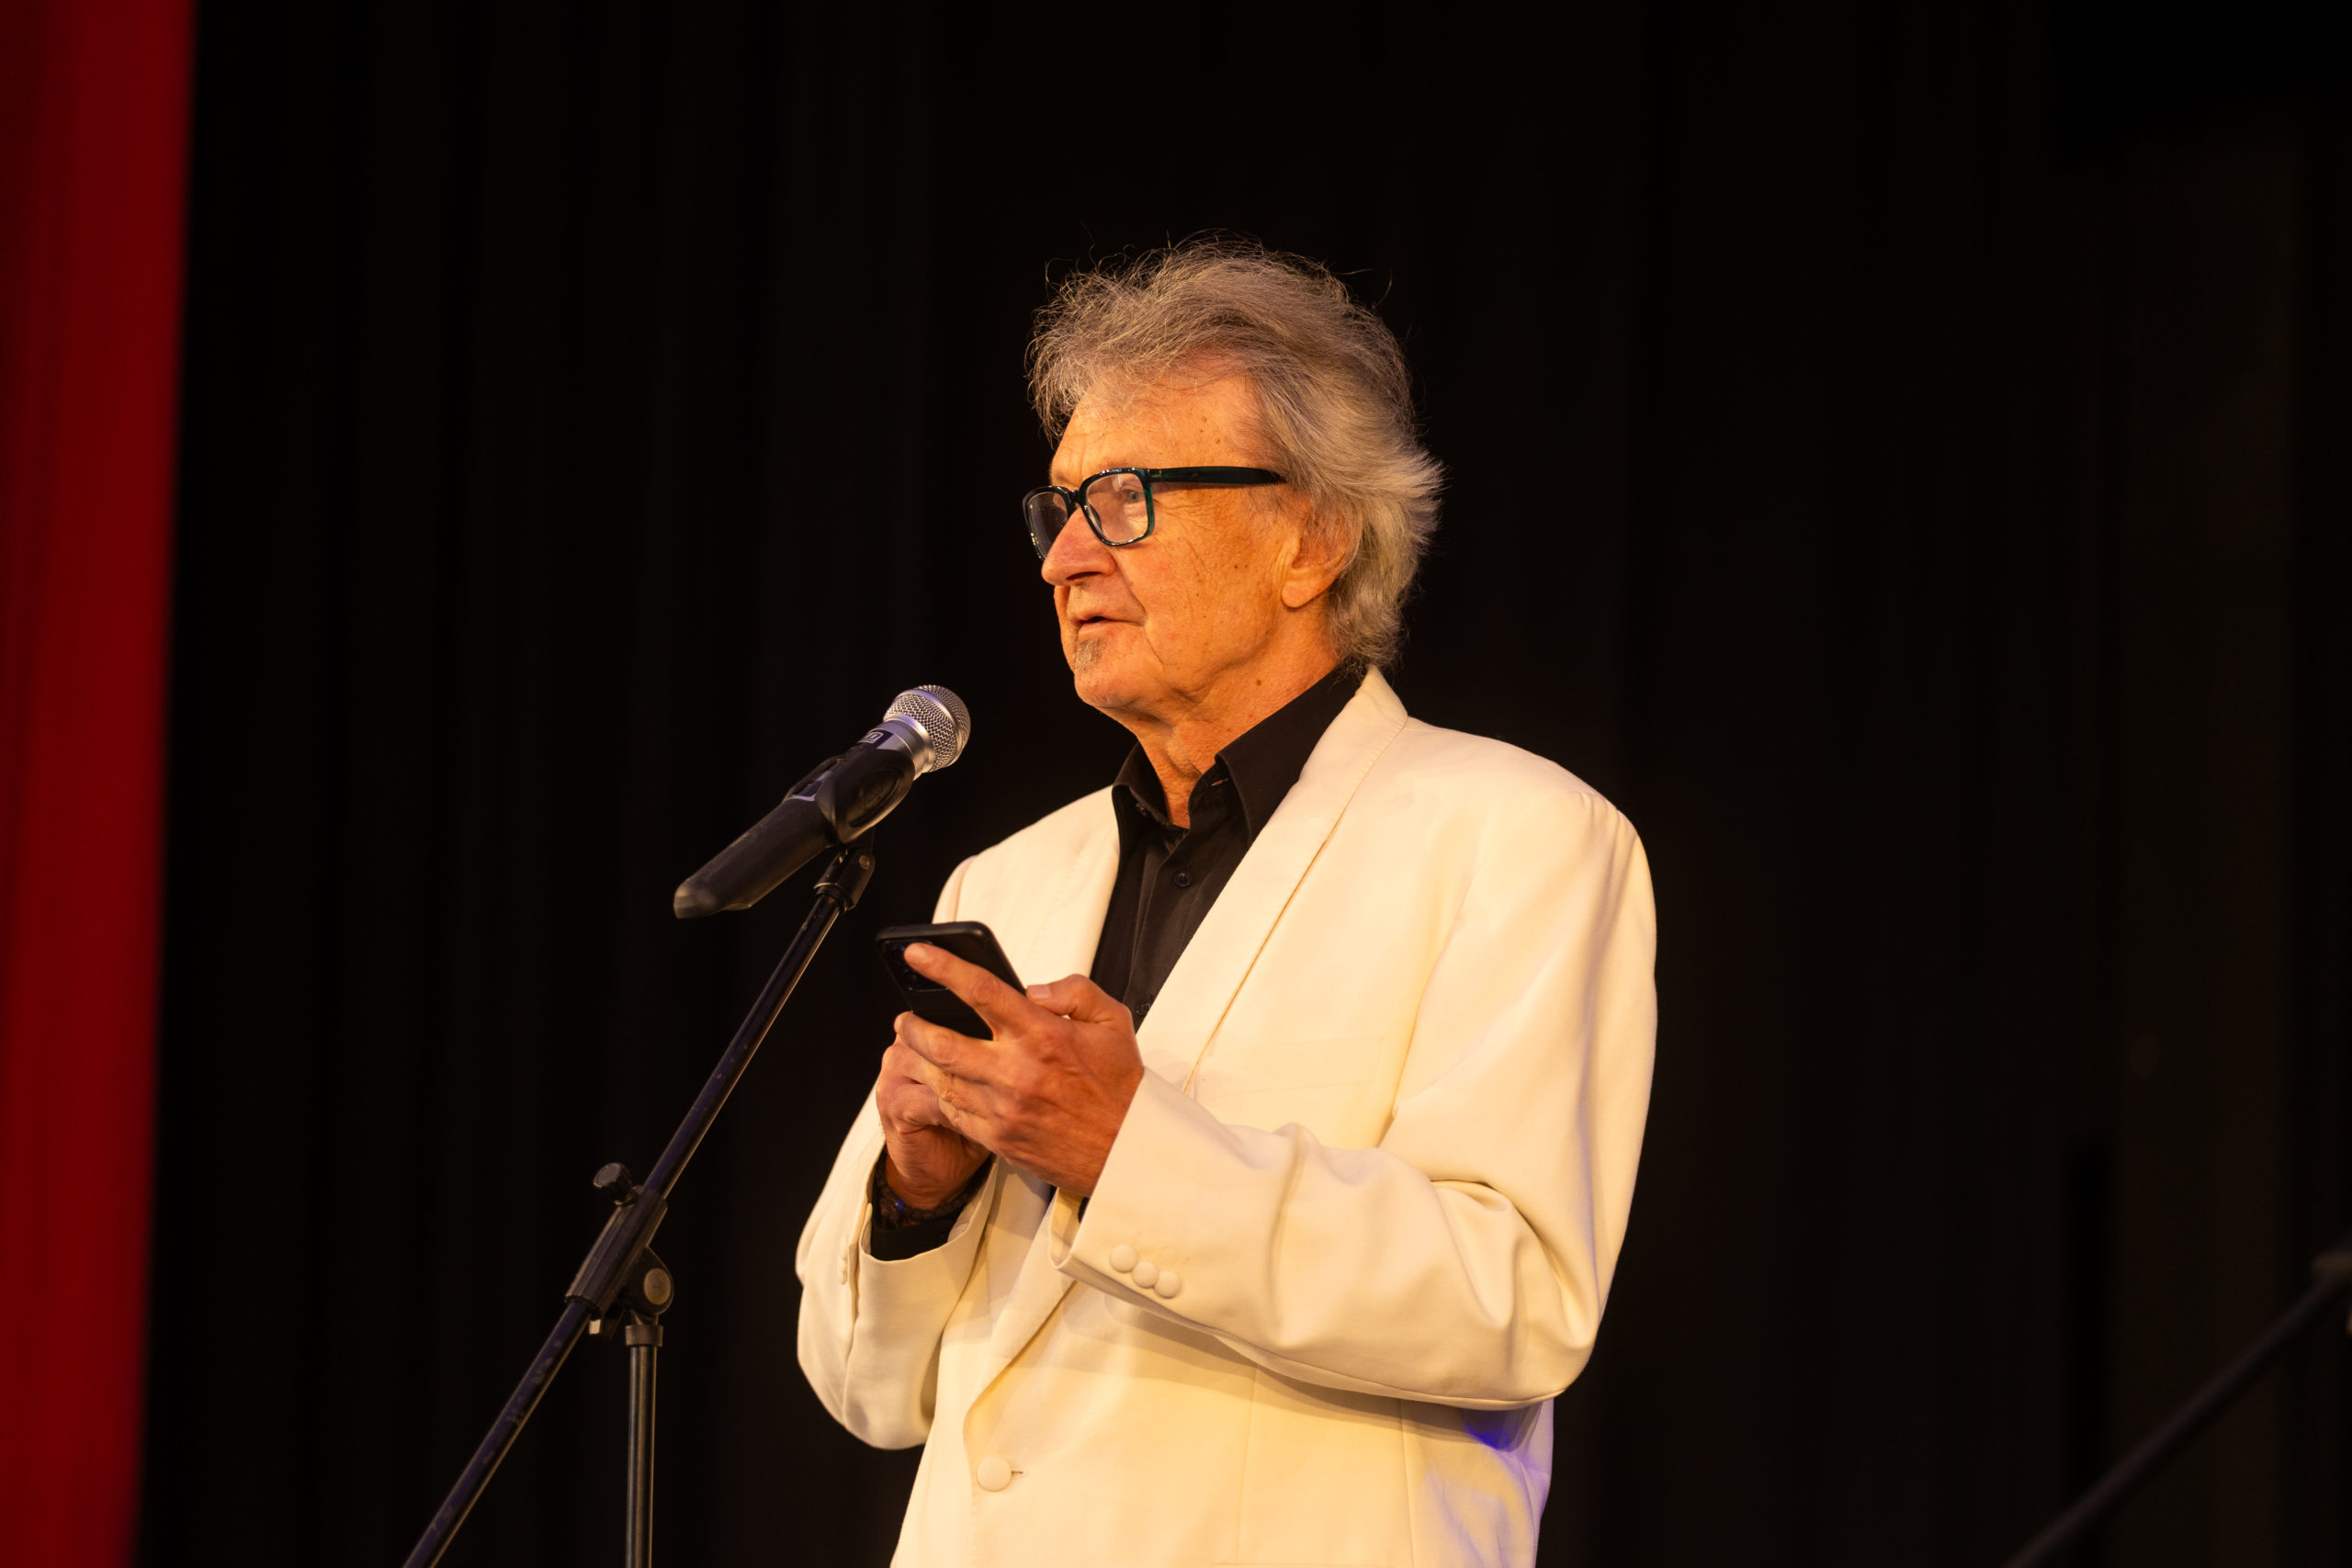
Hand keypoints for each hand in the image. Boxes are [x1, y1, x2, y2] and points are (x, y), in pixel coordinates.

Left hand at [888, 942, 1144, 1195]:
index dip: (943, 967)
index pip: (982, 991)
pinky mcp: (996, 1136)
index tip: (919, 955)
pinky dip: (935, 1092)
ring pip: (938, 1077)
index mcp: (1044, 1036)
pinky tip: (934, 1080)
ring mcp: (1002, 1107)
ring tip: (913, 1044)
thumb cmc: (1118, 1090)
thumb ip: (1075, 991)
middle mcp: (1017, 1071)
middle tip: (907, 1014)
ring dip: (917, 1057)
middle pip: (942, 1041)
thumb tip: (1034, 989)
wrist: (1124, 1151)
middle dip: (914, 1023)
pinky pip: (950, 1110)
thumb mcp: (1113, 1021)